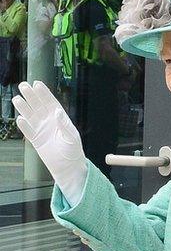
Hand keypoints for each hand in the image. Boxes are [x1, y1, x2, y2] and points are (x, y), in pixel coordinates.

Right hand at [12, 81, 87, 204]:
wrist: (68, 167)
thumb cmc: (73, 151)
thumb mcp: (72, 137)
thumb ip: (64, 124)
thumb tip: (58, 111)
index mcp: (61, 119)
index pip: (51, 103)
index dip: (44, 93)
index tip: (37, 83)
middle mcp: (50, 122)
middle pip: (39, 106)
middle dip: (31, 96)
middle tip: (23, 85)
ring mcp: (42, 130)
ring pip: (31, 116)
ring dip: (24, 107)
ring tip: (17, 99)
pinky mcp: (36, 140)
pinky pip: (28, 131)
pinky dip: (23, 125)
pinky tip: (19, 118)